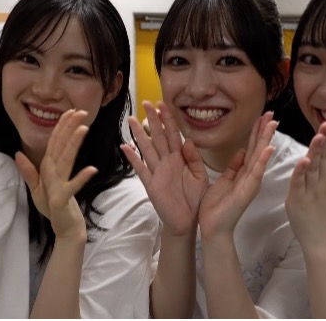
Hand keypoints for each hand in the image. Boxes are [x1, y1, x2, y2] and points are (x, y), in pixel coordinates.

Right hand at [15, 109, 96, 239]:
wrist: (64, 226)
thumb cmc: (52, 205)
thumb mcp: (38, 188)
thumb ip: (29, 170)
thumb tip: (17, 153)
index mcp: (48, 168)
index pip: (54, 142)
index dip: (62, 126)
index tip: (71, 111)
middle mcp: (51, 173)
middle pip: (60, 147)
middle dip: (69, 128)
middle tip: (80, 111)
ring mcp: (56, 185)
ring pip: (65, 160)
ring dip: (74, 144)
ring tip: (84, 129)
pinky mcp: (62, 199)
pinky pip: (73, 186)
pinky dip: (82, 178)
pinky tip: (92, 169)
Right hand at [121, 101, 207, 235]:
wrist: (189, 222)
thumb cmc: (196, 199)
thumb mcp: (201, 177)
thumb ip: (195, 159)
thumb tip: (188, 141)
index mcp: (180, 159)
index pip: (173, 135)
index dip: (168, 120)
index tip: (163, 105)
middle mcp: (167, 162)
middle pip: (158, 137)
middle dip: (153, 120)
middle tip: (146, 103)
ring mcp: (157, 172)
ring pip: (147, 149)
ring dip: (139, 134)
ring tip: (132, 120)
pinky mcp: (151, 184)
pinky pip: (141, 169)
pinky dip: (132, 158)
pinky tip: (125, 147)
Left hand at [198, 112, 276, 238]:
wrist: (213, 227)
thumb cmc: (216, 206)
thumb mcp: (224, 180)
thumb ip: (233, 166)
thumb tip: (240, 151)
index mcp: (243, 173)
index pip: (251, 147)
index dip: (257, 131)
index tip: (263, 115)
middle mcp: (250, 177)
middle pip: (258, 149)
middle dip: (264, 131)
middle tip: (272, 113)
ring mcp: (250, 184)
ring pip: (259, 157)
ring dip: (266, 140)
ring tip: (273, 124)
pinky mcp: (246, 192)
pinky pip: (255, 173)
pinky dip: (262, 160)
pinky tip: (268, 148)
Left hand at [285, 122, 325, 252]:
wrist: (323, 239)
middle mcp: (324, 183)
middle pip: (325, 158)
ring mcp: (312, 191)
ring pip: (313, 168)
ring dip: (315, 152)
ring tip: (318, 137)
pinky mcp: (298, 199)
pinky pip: (299, 183)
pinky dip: (301, 172)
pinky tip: (303, 161)